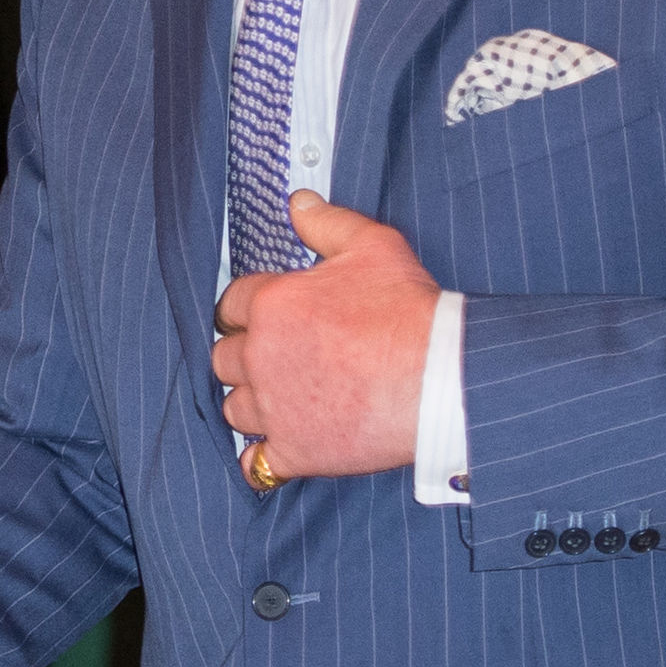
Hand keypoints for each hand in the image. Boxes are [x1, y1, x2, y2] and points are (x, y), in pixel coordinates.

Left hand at [211, 192, 438, 481]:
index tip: (261, 318)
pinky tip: (277, 449)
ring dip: (252, 405)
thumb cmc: (410, 311)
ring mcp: (274, 407)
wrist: (442, 377)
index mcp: (273, 304)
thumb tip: (298, 202)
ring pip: (234, 410)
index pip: (231, 304)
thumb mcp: (373, 246)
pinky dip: (263, 460)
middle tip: (274, 359)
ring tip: (281, 401)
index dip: (247, 310)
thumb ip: (327, 222)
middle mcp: (262, 356)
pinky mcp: (294, 450)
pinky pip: (256, 465)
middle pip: (223, 359)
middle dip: (244, 357)